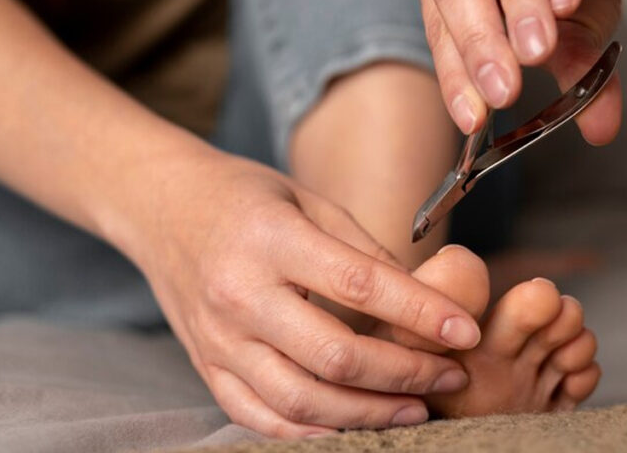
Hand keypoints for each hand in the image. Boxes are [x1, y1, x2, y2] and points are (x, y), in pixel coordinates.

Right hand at [134, 151, 478, 437]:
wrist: (161, 207)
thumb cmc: (244, 197)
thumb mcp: (309, 201)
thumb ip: (364, 253)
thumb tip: (426, 303)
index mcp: (270, 240)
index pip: (358, 285)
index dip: (420, 313)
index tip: (465, 332)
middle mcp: (239, 295)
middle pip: (333, 356)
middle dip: (405, 373)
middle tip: (451, 376)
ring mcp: (218, 340)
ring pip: (301, 401)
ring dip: (368, 415)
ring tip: (416, 408)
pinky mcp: (207, 368)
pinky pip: (261, 418)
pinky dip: (312, 433)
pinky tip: (356, 425)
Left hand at [412, 0, 626, 140]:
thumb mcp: (566, 34)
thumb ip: (571, 76)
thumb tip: (600, 130)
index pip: (440, 22)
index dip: (454, 73)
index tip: (472, 118)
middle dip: (478, 41)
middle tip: (502, 91)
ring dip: (518, 4)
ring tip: (535, 53)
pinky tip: (567, 3)